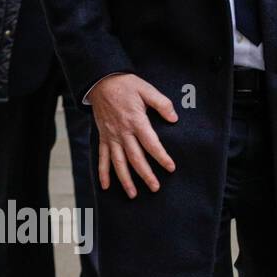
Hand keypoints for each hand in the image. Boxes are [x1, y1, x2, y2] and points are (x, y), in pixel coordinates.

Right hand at [89, 73, 177, 198]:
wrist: (101, 82)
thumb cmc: (127, 85)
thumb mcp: (147, 89)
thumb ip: (162, 104)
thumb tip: (174, 118)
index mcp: (136, 121)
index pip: (151, 144)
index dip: (161, 157)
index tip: (171, 168)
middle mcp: (122, 132)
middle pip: (135, 158)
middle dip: (145, 175)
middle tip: (155, 188)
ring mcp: (111, 137)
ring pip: (118, 162)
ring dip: (125, 180)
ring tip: (133, 194)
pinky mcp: (102, 137)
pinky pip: (102, 158)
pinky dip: (103, 173)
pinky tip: (107, 186)